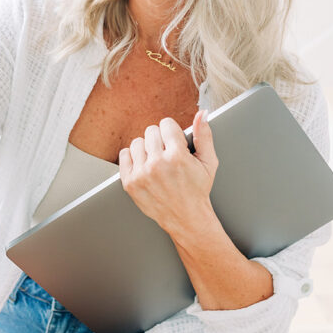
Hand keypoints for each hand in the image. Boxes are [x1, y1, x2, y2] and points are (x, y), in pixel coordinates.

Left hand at [118, 112, 218, 239]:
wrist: (186, 218)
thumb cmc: (197, 190)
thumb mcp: (208, 162)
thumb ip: (204, 135)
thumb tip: (202, 114)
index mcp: (177, 156)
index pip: (165, 123)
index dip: (172, 132)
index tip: (175, 143)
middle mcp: (157, 164)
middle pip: (150, 131)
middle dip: (160, 140)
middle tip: (167, 155)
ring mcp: (141, 174)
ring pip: (137, 142)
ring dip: (146, 149)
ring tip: (156, 162)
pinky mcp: (130, 183)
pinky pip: (124, 154)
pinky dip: (133, 158)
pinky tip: (144, 166)